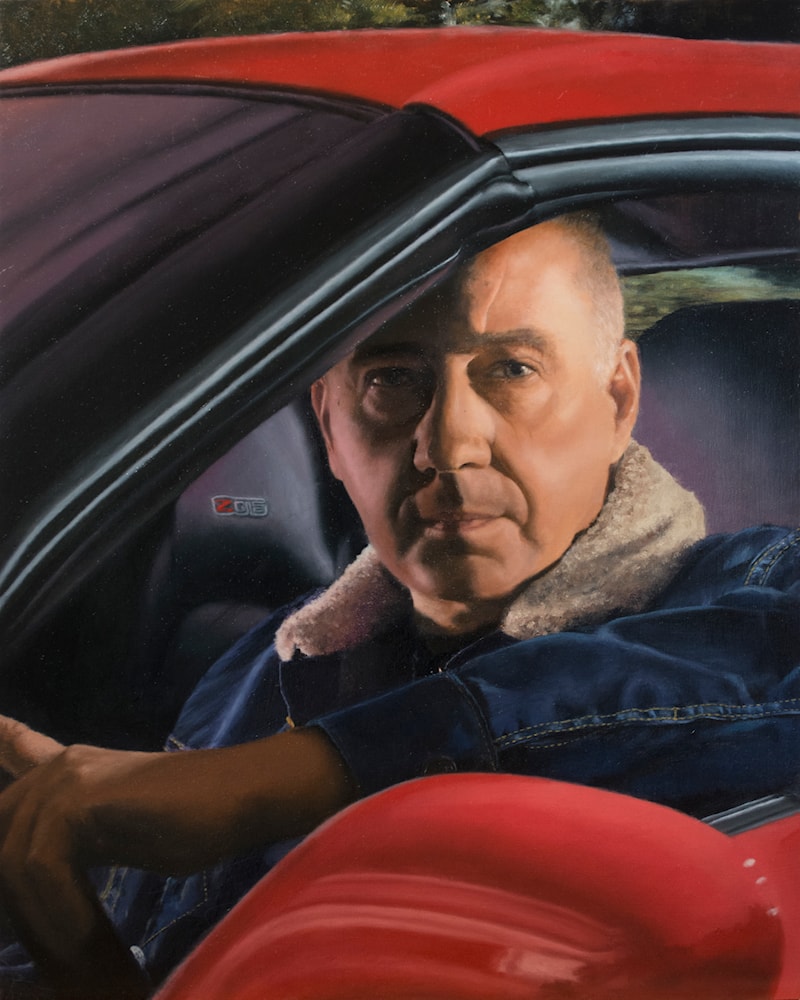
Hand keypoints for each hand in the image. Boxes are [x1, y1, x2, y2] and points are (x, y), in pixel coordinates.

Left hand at [0, 718, 353, 995]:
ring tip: (77, 957)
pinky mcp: (81, 797)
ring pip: (16, 864)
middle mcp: (60, 767)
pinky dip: (62, 914)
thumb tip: (48, 878)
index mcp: (71, 770)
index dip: (1, 738)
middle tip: (59, 945)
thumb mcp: (125, 836)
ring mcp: (67, 777)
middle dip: (18, 901)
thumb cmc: (199, 821)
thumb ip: (82, 844)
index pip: (17, 750)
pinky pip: (44, 868)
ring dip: (43, 922)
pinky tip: (86, 938)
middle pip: (2, 840)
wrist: (241, 794)